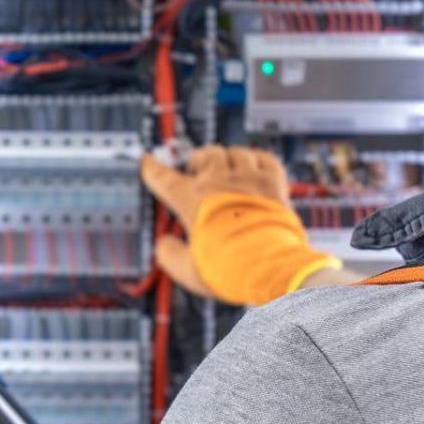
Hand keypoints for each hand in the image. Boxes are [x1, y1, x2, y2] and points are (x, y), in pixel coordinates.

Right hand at [141, 145, 341, 305]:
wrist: (269, 265)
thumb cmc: (228, 268)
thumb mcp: (188, 271)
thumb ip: (170, 256)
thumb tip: (163, 245)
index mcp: (192, 200)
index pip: (165, 177)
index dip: (153, 168)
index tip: (148, 161)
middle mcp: (219, 183)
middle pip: (205, 154)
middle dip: (199, 160)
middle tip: (198, 173)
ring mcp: (249, 180)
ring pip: (236, 153)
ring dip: (230, 159)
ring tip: (229, 172)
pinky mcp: (275, 183)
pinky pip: (266, 158)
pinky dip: (259, 161)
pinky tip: (257, 169)